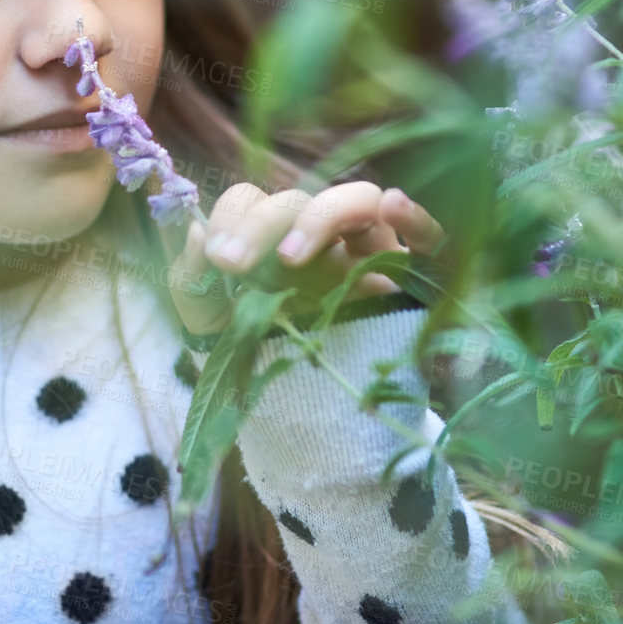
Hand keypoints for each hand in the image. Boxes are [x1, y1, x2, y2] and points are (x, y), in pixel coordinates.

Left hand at [165, 180, 447, 337]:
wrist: (311, 423)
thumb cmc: (263, 361)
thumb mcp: (213, 327)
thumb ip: (192, 281)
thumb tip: (194, 232)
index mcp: (275, 239)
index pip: (255, 200)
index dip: (232, 217)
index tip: (215, 258)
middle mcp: (324, 239)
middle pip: (299, 200)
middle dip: (259, 226)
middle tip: (230, 264)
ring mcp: (372, 256)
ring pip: (361, 200)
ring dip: (321, 217)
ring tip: (290, 257)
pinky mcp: (414, 285)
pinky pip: (430, 239)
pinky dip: (417, 218)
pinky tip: (395, 206)